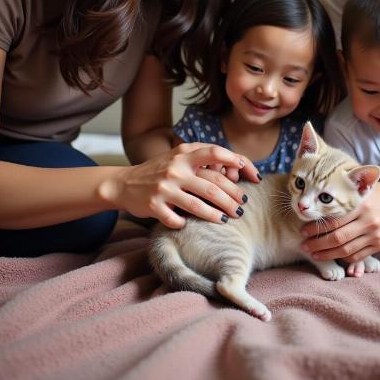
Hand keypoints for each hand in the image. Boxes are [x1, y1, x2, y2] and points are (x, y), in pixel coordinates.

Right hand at [98, 142, 258, 228]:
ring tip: (227, 219)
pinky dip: (186, 224)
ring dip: (217, 215)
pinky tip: (192, 226)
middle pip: (213, 186)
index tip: (254, 176)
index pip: (217, 153)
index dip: (239, 162)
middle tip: (242, 207)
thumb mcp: (180, 157)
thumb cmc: (162, 170)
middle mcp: (175, 168)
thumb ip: (204, 159)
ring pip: (199, 205)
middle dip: (232, 199)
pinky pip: (177, 219)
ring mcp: (164, 187)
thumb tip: (237, 169)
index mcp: (185, 153)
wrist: (125, 183)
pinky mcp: (154, 206)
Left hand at [300, 181, 379, 262]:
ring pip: (346, 250)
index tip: (303, 231)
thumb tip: (319, 195)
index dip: (317, 228)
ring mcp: (374, 235)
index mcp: (361, 205)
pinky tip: (333, 256)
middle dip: (318, 244)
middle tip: (304, 245)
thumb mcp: (364, 188)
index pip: (334, 220)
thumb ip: (345, 192)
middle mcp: (368, 221)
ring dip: (327, 254)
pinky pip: (358, 256)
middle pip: (338, 238)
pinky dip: (344, 258)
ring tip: (314, 254)